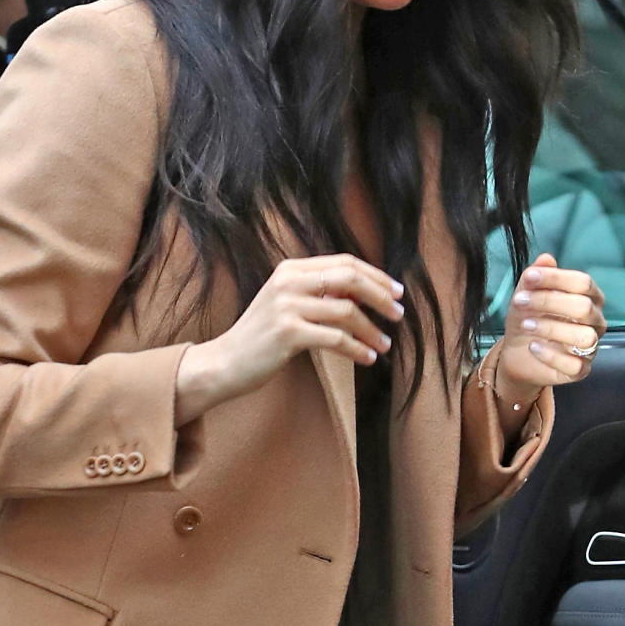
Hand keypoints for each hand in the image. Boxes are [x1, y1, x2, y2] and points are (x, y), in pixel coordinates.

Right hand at [175, 254, 404, 424]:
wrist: (225, 362)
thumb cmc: (261, 338)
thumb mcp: (285, 303)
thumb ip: (316, 292)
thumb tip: (362, 291)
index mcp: (290, 269)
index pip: (344, 263)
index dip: (376, 276)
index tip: (396, 292)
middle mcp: (288, 282)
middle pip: (350, 279)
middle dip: (381, 297)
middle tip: (399, 315)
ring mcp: (286, 306)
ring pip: (346, 311)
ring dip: (372, 330)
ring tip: (384, 345)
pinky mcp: (288, 333)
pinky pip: (336, 339)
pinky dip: (357, 349)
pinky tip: (367, 358)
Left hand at [498, 252, 606, 406]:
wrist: (518, 352)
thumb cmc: (529, 318)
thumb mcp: (527, 294)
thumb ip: (536, 277)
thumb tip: (546, 258)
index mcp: (589, 297)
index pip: (583, 282)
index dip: (556, 278)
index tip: (528, 277)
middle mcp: (595, 321)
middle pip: (583, 307)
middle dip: (549, 301)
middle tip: (519, 301)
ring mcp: (590, 346)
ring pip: (584, 336)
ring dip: (551, 328)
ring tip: (526, 325)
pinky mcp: (580, 370)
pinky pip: (575, 365)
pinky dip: (551, 355)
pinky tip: (533, 347)